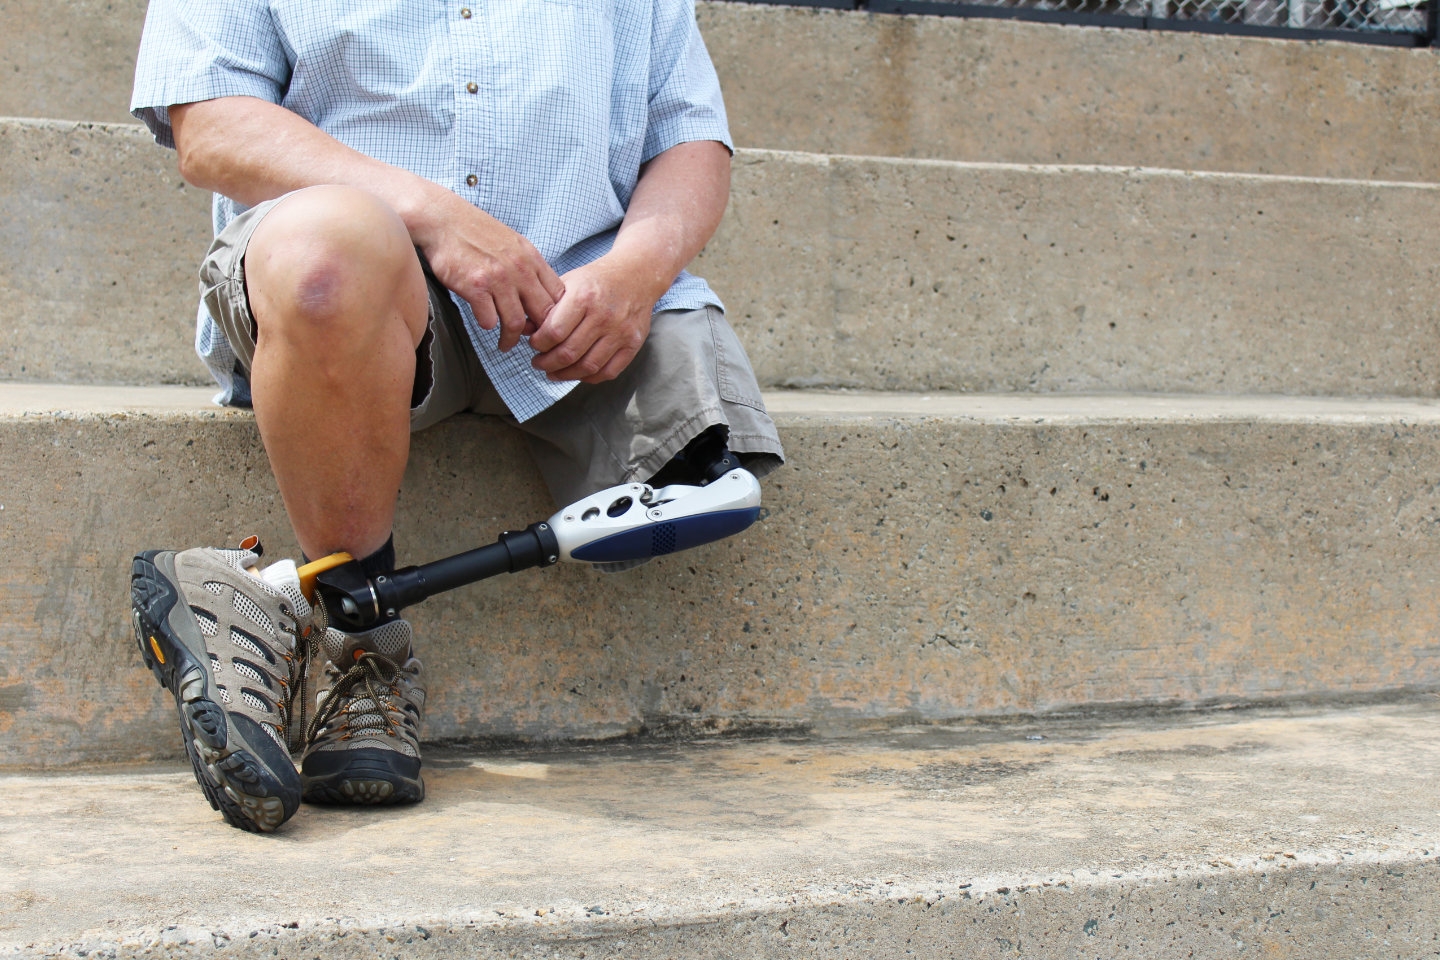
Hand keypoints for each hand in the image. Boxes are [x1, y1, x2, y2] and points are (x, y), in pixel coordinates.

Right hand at [413, 191, 565, 350]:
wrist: (442, 220)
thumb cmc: (475, 232)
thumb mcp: (513, 244)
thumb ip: (528, 267)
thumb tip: (540, 294)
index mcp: (532, 259)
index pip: (558, 296)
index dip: (555, 316)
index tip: (545, 326)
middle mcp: (519, 269)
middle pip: (543, 314)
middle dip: (538, 334)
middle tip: (530, 343)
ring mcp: (498, 279)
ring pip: (516, 323)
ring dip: (511, 339)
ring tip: (505, 344)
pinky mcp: (475, 287)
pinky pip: (489, 320)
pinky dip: (488, 326)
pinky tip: (484, 323)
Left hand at [527, 255, 667, 382]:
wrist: (636, 275)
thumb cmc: (596, 280)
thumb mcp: (568, 282)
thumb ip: (546, 306)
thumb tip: (525, 330)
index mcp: (584, 297)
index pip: (554, 332)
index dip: (538, 344)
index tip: (534, 344)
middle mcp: (604, 316)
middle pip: (568, 353)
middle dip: (546, 363)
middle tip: (538, 362)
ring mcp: (621, 332)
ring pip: (587, 367)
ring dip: (565, 374)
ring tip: (553, 371)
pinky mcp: (633, 344)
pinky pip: (608, 372)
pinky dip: (589, 378)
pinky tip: (576, 373)